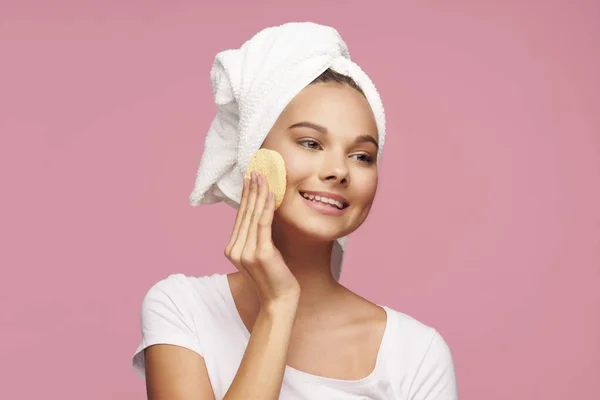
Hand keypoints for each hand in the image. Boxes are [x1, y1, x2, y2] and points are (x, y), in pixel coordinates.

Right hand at [225, 172, 299, 305]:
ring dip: (258, 193)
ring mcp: (246, 252)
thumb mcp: (261, 253)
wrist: (280, 300)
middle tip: (255, 170)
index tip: (249, 178)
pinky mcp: (260, 253)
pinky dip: (266, 206)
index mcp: (232, 249)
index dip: (245, 196)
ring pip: (253, 216)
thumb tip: (262, 211)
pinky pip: (263, 224)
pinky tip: (270, 193)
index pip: (240, 217)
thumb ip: (256, 236)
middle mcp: (235, 249)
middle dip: (250, 190)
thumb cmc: (275, 276)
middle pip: (244, 213)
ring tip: (262, 176)